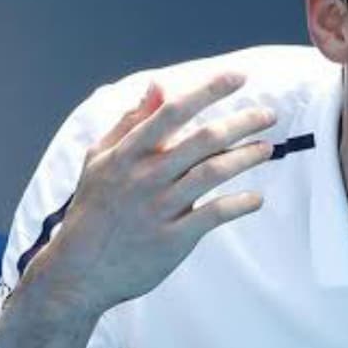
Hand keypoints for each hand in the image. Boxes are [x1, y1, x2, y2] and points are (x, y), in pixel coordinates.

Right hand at [30, 73, 274, 314]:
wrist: (79, 271)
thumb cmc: (93, 209)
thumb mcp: (100, 159)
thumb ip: (131, 121)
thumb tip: (158, 85)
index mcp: (127, 153)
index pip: (173, 112)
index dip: (208, 91)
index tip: (238, 76)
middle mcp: (144, 176)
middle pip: (202, 139)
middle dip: (241, 122)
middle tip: (268, 115)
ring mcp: (159, 208)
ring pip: (212, 172)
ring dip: (246, 157)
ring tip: (267, 149)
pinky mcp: (172, 238)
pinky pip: (214, 215)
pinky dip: (239, 204)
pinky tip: (256, 198)